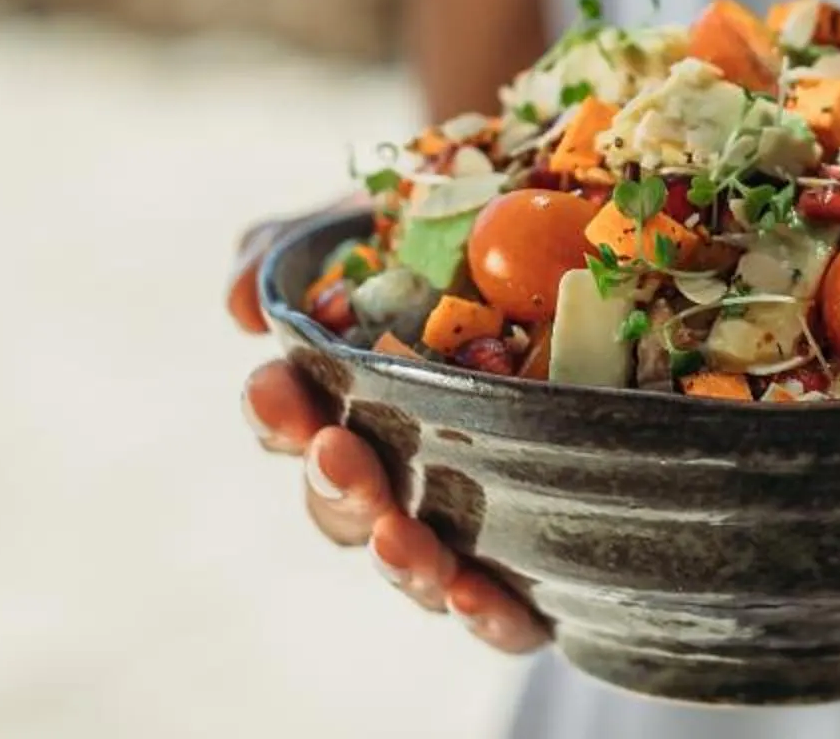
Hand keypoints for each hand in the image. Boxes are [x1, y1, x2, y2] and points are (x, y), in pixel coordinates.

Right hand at [228, 218, 550, 654]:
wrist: (597, 249)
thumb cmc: (468, 241)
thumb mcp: (385, 221)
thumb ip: (299, 248)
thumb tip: (241, 304)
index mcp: (352, 397)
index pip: (291, 419)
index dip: (276, 408)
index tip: (273, 382)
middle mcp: (398, 472)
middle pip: (340, 502)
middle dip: (333, 482)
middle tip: (340, 449)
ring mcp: (463, 524)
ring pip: (411, 564)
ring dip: (397, 558)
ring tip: (398, 535)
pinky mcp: (538, 565)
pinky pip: (504, 615)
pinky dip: (485, 617)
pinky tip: (480, 597)